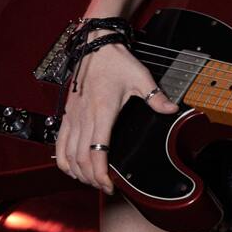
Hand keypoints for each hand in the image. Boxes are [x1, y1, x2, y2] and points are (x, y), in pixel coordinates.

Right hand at [54, 33, 178, 194]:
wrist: (96, 44)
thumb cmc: (117, 61)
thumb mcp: (141, 77)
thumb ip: (156, 97)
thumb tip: (172, 109)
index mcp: (102, 111)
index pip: (97, 152)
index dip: (100, 174)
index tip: (110, 186)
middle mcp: (84, 116)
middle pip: (80, 159)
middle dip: (91, 179)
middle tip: (104, 187)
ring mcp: (73, 115)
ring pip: (66, 154)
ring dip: (76, 172)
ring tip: (90, 180)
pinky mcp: (67, 113)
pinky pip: (59, 142)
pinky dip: (63, 159)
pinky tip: (72, 166)